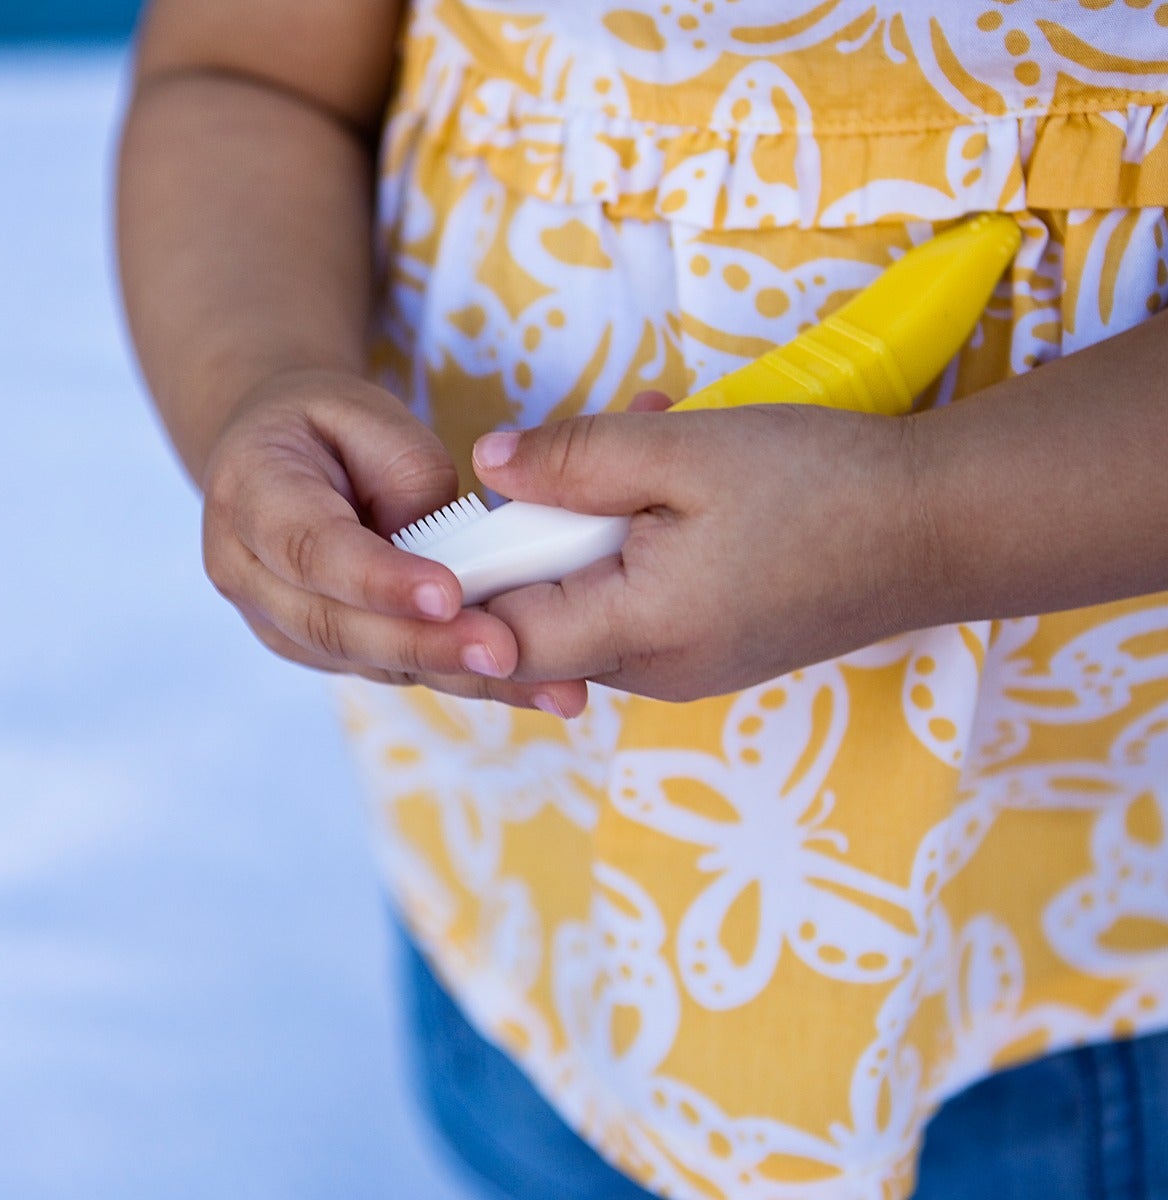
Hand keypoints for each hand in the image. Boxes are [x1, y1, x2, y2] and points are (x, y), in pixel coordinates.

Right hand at [199, 368, 591, 713]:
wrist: (271, 455)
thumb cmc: (325, 427)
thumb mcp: (367, 415)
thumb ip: (408, 481)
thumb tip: (455, 562)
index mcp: (250, 494)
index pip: (311, 548)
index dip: (378, 578)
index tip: (448, 594)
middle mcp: (246, 571)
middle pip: (335, 624)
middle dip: (427, 645)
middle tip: (506, 652)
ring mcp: (274, 622)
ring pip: (366, 661)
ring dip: (455, 675)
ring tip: (545, 684)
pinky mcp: (315, 652)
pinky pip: (386, 669)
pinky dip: (455, 676)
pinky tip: (524, 682)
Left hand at [471, 400, 926, 701]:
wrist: (947, 529)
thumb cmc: (825, 486)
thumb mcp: (688, 451)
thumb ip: (578, 459)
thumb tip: (489, 466)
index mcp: (641, 634)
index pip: (501, 635)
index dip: (463, 581)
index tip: (452, 520)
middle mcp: (654, 672)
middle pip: (537, 619)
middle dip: (536, 529)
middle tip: (567, 454)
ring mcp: (684, 668)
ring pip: (588, 599)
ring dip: (592, 520)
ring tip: (645, 436)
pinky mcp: (711, 648)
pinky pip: (636, 599)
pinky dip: (634, 539)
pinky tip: (675, 471)